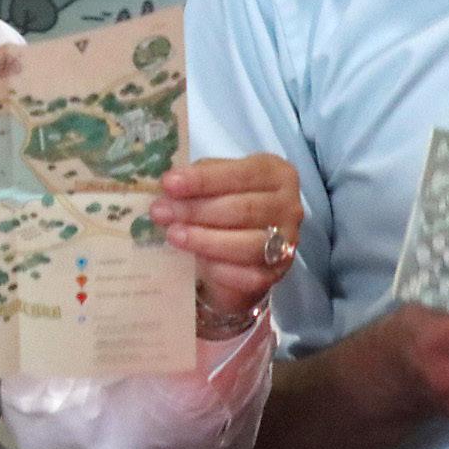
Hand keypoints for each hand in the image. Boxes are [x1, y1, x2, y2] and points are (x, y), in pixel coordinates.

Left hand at [151, 153, 302, 318]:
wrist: (235, 247)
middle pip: (243, 209)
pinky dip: (219, 269)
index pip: (241, 173)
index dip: (203, 180)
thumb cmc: (222, 202)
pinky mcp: (275, 274)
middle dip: (196, 210)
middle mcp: (288, 206)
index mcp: (274, 173)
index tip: (168, 184)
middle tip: (160, 212)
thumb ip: (196, 179)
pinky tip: (195, 263)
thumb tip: (166, 186)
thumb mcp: (212, 181)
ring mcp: (287, 242)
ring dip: (204, 240)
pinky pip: (247, 275)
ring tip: (172, 235)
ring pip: (247, 244)